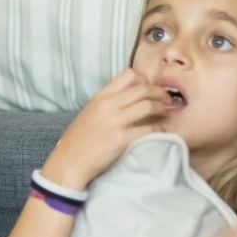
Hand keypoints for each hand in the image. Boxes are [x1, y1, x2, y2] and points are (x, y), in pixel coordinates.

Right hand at [39, 70, 170, 190]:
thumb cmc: (80, 139)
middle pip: (143, 88)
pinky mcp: (121, 139)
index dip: (145, 80)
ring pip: (148, 105)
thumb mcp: (91, 111)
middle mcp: (108, 104)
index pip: (129, 75)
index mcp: (101, 96)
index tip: (151, 89)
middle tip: (167, 99)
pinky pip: (148, 129)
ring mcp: (114, 121)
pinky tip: (163, 131)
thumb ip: (109, 102)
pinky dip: (160, 128)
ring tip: (167, 112)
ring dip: (162, 107)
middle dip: (160, 93)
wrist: (69, 161)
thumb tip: (131, 96)